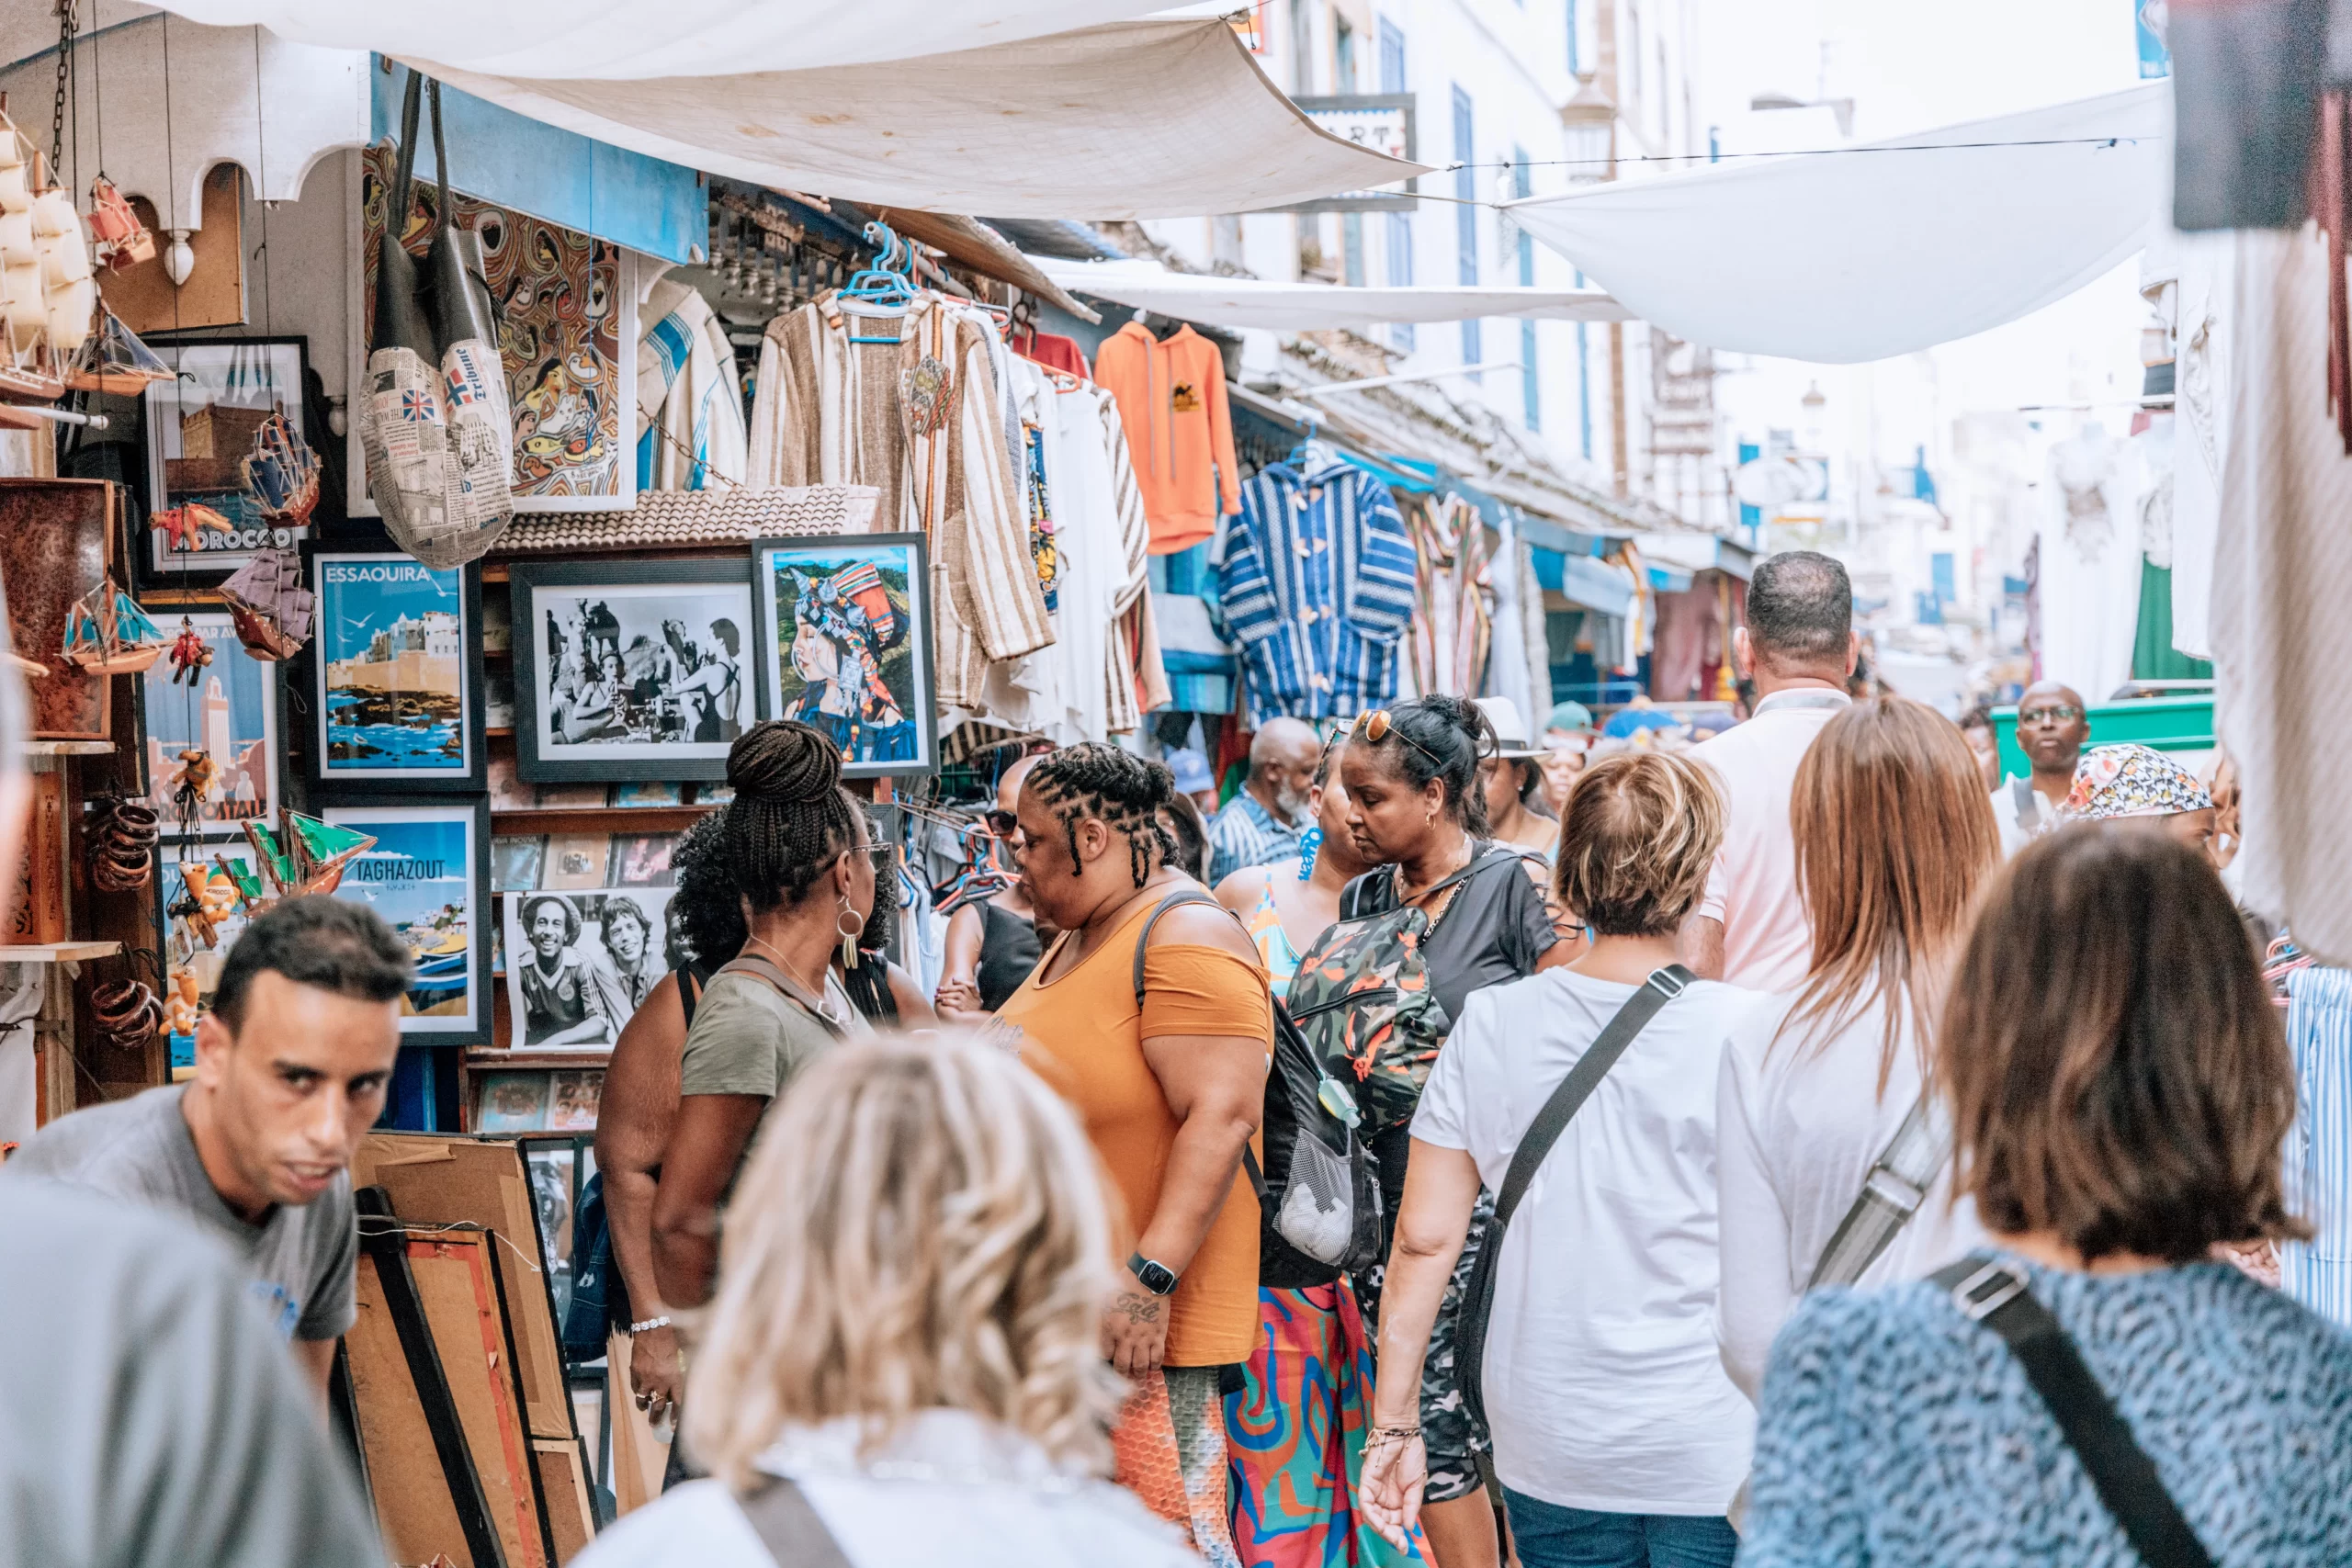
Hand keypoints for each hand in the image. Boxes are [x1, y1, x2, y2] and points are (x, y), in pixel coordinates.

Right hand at [629, 1325, 682, 1423]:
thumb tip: (688, 1383)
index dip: (676, 1417)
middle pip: (658, 1406)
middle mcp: (660, 1381)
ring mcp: (646, 1377)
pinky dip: (636, 1392)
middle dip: (656, 1418)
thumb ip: (685, 1372)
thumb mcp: (685, 1355)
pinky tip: (639, 1393)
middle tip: (655, 1424)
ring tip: (644, 1410)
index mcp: (675, 1378)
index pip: (677, 1403)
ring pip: (642, 1399)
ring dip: (644, 1406)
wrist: (655, 1326)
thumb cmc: (674, 1337)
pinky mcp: (635, 1371)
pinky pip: (634, 1387)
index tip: (674, 1426)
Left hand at [933, 976, 980, 1014]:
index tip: (953, 979)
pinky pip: (957, 1003)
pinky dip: (949, 1001)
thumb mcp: (971, 1005)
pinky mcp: (965, 1011)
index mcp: (977, 998)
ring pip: (958, 994)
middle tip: (938, 989)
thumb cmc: (968, 1016)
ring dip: (946, 994)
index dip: (962, 981)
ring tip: (937, 995)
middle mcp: (975, 1000)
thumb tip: (953, 979)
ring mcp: (970, 1005)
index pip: (972, 985)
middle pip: (962, 989)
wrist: (976, 1027)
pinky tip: (942, 1001)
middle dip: (949, 987)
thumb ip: (965, 993)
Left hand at [1101, 1283, 1170, 1378]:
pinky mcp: (1158, 1336)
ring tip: (1136, 1377)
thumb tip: (1091, 1328)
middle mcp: (1125, 1337)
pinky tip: (1151, 1366)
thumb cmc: (1124, 1285)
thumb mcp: (1104, 1299)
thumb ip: (1099, 1317)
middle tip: (1121, 1377)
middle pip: (1121, 1366)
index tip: (1106, 1362)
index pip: (1104, 1355)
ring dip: (1137, 1375)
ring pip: (1139, 1366)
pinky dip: (1154, 1365)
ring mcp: (1143, 1338)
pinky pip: (1157, 1358)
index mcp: (1109, 1328)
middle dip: (1120, 1375)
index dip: (1104, 1360)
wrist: (1149, 1278)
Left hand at [1357, 1427, 1427, 1552]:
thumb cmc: (1412, 1455)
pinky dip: (1371, 1515)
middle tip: (1400, 1545)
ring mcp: (1374, 1491)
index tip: (1406, 1547)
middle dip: (1391, 1535)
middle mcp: (1384, 1498)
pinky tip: (1381, 1523)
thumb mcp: (1417, 1485)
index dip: (1400, 1536)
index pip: (1395, 1523)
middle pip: (1384, 1523)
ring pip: (1373, 1516)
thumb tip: (1408, 1528)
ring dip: (1382, 1529)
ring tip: (1392, 1536)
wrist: (1404, 1434)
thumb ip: (1411, 1507)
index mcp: (1397, 1500)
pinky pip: (1365, 1503)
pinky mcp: (1366, 1482)